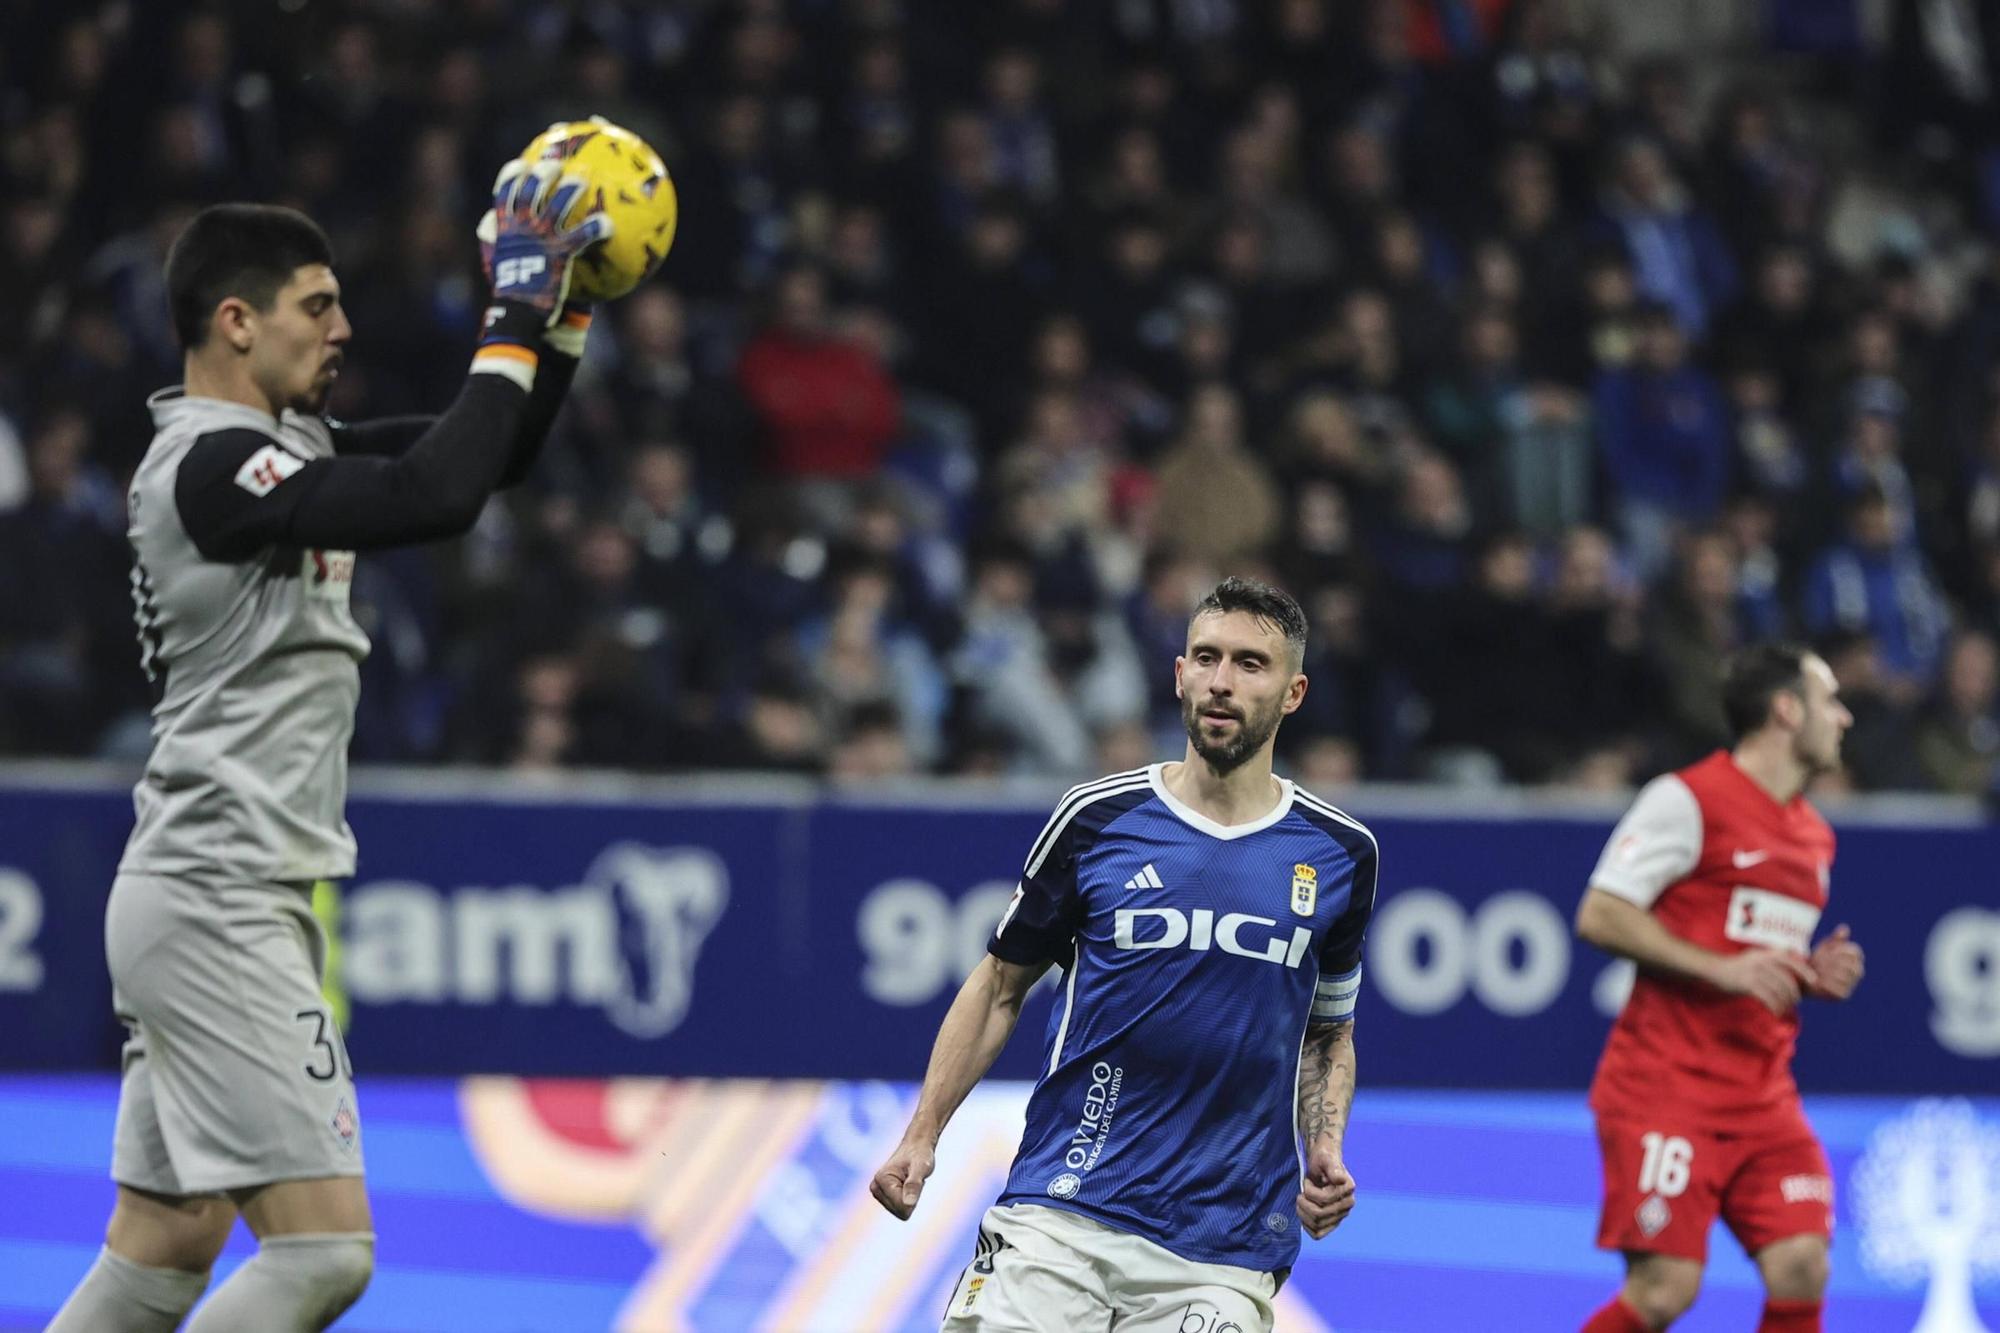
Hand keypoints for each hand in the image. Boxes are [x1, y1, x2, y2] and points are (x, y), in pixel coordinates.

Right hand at [484, 152, 612, 321]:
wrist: (517, 313)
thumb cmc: (507, 291)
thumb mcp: (492, 261)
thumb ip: (492, 239)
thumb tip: (486, 222)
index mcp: (504, 227)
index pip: (504, 192)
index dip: (512, 174)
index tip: (521, 162)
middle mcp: (522, 227)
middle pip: (531, 189)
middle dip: (543, 172)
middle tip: (556, 163)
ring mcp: (541, 239)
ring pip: (558, 205)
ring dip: (571, 189)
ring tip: (583, 178)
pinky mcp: (560, 254)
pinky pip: (582, 235)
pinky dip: (596, 228)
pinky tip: (608, 224)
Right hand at [870, 1136, 935, 1219]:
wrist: (916, 1146)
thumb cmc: (920, 1155)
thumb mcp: (921, 1168)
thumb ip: (914, 1185)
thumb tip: (908, 1204)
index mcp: (881, 1180)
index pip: (902, 1208)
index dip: (914, 1195)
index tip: (914, 1177)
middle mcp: (875, 1187)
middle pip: (900, 1212)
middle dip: (911, 1197)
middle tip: (912, 1179)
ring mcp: (877, 1192)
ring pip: (900, 1212)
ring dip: (909, 1197)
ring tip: (909, 1180)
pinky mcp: (882, 1195)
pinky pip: (900, 1209)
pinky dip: (907, 1198)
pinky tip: (906, 1184)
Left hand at [1296, 1142, 1355, 1239]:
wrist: (1322, 1165)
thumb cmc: (1323, 1159)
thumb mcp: (1325, 1159)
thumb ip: (1333, 1169)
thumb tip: (1340, 1179)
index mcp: (1348, 1189)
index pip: (1324, 1200)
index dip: (1310, 1190)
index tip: (1308, 1181)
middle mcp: (1348, 1204)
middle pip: (1319, 1215)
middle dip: (1303, 1203)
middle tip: (1300, 1193)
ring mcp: (1341, 1214)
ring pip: (1317, 1226)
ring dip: (1303, 1214)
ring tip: (1301, 1201)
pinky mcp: (1333, 1222)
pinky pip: (1318, 1234)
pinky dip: (1307, 1226)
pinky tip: (1303, 1213)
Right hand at [1708, 947, 1817, 1014]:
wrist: (1713, 969)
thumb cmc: (1736, 967)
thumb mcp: (1754, 958)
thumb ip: (1771, 961)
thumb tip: (1794, 973)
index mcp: (1764, 953)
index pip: (1790, 960)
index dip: (1804, 971)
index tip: (1814, 982)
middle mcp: (1761, 961)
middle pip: (1786, 979)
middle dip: (1794, 993)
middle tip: (1795, 1002)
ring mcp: (1754, 972)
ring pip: (1779, 990)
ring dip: (1785, 1003)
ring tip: (1785, 1009)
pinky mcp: (1747, 983)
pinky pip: (1768, 998)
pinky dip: (1775, 1008)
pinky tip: (1776, 1013)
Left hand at [1807, 925, 1864, 999]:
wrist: (1805, 977)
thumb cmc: (1817, 959)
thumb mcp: (1825, 946)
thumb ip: (1835, 938)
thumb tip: (1844, 928)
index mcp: (1856, 958)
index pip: (1855, 952)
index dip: (1840, 950)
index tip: (1828, 950)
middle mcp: (1858, 971)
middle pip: (1849, 965)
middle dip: (1831, 962)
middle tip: (1818, 961)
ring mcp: (1852, 984)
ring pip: (1842, 976)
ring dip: (1825, 972)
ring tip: (1815, 970)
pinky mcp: (1843, 995)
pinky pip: (1835, 988)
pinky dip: (1824, 983)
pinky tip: (1816, 980)